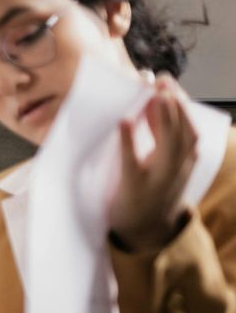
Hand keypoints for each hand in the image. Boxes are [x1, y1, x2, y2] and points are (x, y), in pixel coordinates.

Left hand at [110, 76, 198, 251]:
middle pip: (183, 133)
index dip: (181, 103)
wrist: (145, 232)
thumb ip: (159, 136)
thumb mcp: (163, 163)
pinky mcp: (134, 187)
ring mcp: (158, 178)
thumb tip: (150, 102)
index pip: (189, 128)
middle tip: (162, 80)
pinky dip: (129, 141)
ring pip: (169, 145)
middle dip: (175, 104)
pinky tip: (124, 121)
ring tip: (155, 95)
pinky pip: (132, 161)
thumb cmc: (150, 190)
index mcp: (185, 161)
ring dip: (163, 118)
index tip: (167, 82)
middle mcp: (177, 168)